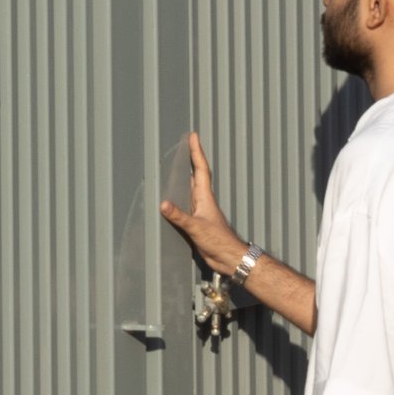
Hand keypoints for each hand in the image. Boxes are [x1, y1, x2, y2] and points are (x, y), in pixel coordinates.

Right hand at [161, 132, 247, 276]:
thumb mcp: (197, 227)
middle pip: (196, 175)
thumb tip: (163, 204)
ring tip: (177, 166)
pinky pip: (186, 204)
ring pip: (191, 189)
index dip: (196, 152)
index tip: (193, 136)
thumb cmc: (219, 241)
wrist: (230, 259)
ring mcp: (201, 212)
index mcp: (204, 197)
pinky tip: (174, 199)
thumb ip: (180, 216)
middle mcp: (202, 201)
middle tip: (185, 145)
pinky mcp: (198, 223)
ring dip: (186, 177)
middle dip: (192, 160)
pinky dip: (180, 197)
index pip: (201, 169)